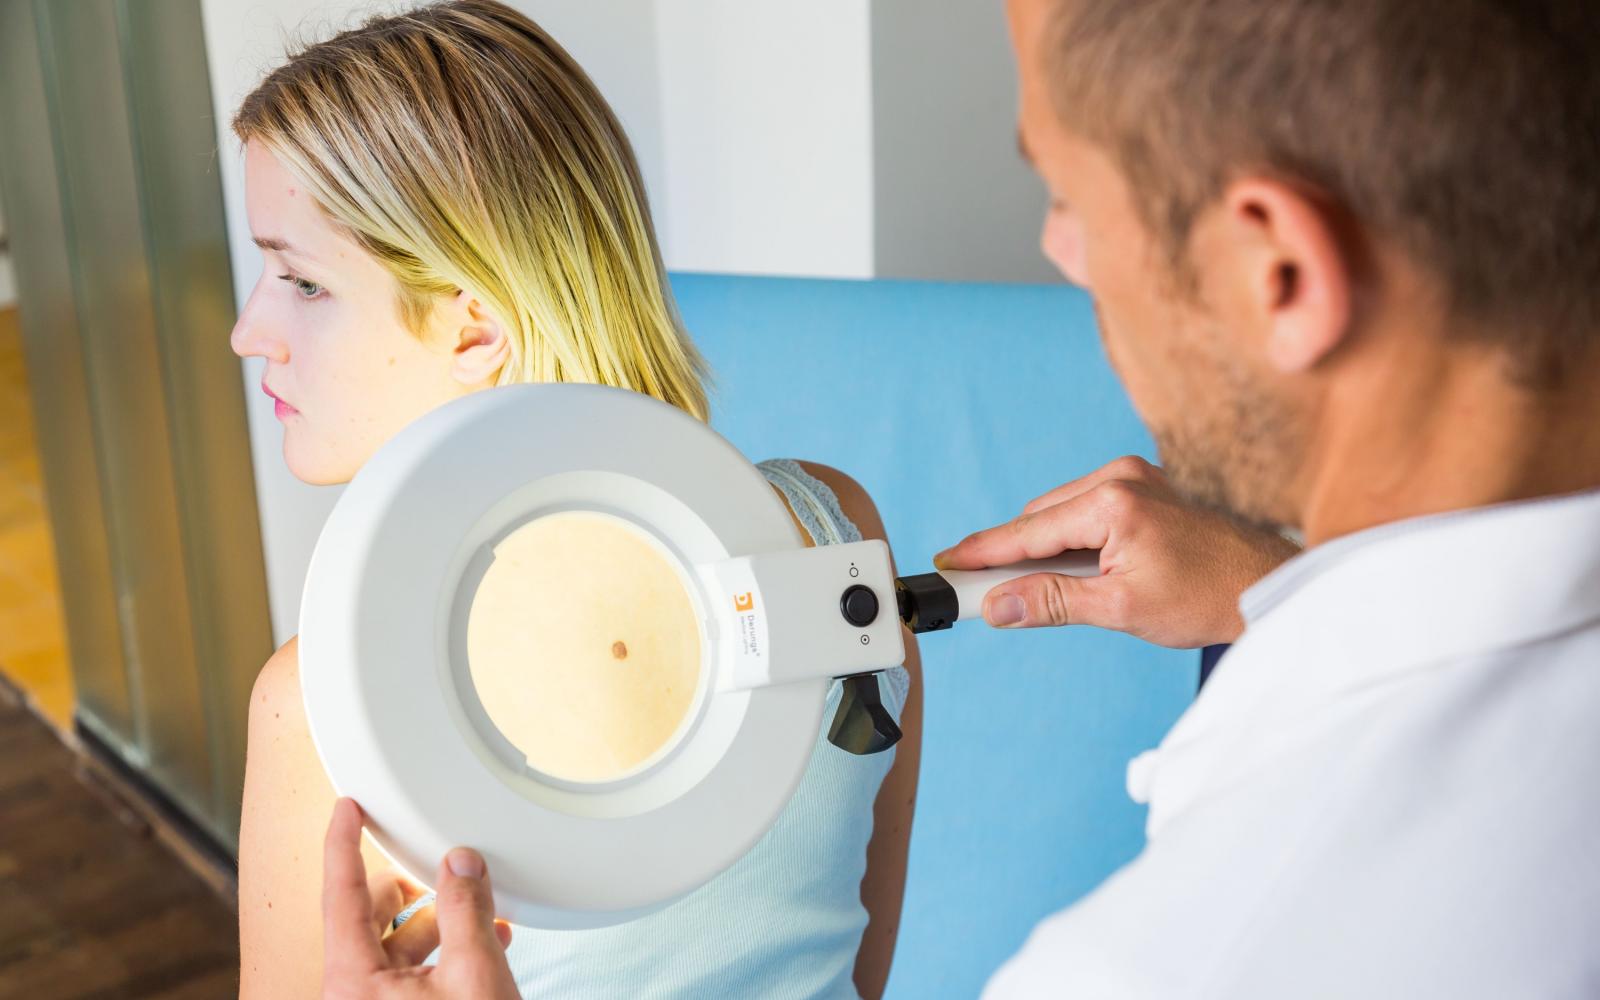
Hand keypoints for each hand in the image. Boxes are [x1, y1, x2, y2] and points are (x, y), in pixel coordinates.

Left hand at [321, 798, 518, 998]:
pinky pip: (413, 969)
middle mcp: (355, 993)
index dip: (344, 843)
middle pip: (369, 915)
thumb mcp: (474, 974)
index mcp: (354, 981)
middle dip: (407, 884)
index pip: (342, 895)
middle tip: (430, 860)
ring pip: (395, 942)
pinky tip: (485, 937)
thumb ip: (466, 911)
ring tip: (474, 902)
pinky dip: (445, 949)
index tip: (347, 809)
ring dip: (436, 920)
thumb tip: (460, 865)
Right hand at [933, 457, 1299, 647]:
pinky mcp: (1146, 486)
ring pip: (1062, 513)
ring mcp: (1136, 477)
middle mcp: (1121, 477)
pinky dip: (1073, 538)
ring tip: (1047, 590)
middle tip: (991, 595)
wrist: (1267, 586)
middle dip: (1015, 555)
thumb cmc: (1209, 597)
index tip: (947, 565)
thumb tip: (998, 605)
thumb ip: (1053, 603)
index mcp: (1113, 501)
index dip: (982, 553)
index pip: (1027, 531)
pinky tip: (1080, 569)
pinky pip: (1087, 508)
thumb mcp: (1122, 608)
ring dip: (1046, 548)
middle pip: (1040, 517)